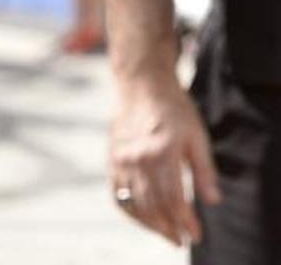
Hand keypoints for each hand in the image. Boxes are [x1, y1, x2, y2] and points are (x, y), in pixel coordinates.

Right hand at [110, 76, 221, 245]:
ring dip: (150, 224)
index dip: (185, 221)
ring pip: (133, 202)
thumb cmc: (174, 109)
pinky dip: (130, 211)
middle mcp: (137, 159)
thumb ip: (204, 170)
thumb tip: (213, 200)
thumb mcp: (197, 136)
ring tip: (165, 234)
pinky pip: (117, 193)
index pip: (173, 199)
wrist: (140, 86)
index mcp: (162, 152)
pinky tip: (142, 218)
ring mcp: (121, 160)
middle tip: (180, 240)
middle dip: (168, 227)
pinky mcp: (112, 159)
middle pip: (152, 205)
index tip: (195, 234)